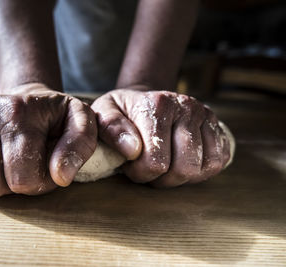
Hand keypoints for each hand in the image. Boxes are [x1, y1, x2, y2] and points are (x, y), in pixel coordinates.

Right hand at [0, 83, 96, 196]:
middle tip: (31, 166)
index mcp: (18, 112)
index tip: (50, 168)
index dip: (40, 183)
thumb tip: (60, 176)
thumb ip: (79, 146)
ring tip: (13, 164)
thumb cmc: (55, 114)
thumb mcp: (80, 121)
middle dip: (18, 185)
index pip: (23, 177)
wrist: (26, 97)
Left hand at [91, 87, 230, 187]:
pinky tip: (182, 163)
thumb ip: (111, 128)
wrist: (143, 100)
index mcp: (158, 104)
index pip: (156, 161)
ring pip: (206, 167)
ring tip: (165, 166)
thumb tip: (133, 150)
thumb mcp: (104, 113)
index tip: (129, 165)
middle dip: (163, 179)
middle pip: (185, 167)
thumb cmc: (121, 112)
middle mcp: (187, 107)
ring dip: (182, 177)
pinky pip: (221, 161)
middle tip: (148, 169)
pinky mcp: (217, 126)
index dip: (141, 173)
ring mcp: (206, 116)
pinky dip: (202, 171)